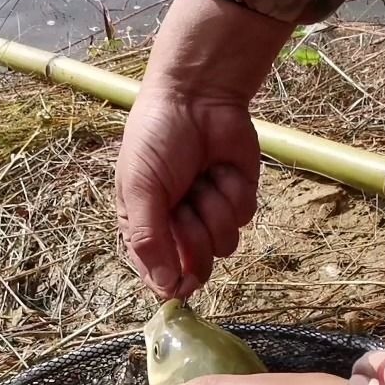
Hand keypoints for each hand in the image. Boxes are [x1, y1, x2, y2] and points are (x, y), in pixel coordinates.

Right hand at [114, 0, 293, 298]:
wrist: (198, 96)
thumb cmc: (158, 137)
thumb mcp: (141, 188)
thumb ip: (148, 239)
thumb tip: (164, 289)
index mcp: (145, 227)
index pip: (159, 275)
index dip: (172, 278)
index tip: (180, 277)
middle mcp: (178, 228)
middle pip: (197, 267)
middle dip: (196, 238)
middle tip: (187, 206)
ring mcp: (210, 214)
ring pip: (224, 245)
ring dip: (215, 210)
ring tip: (202, 178)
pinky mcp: (238, 199)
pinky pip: (243, 218)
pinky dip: (233, 193)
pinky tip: (221, 168)